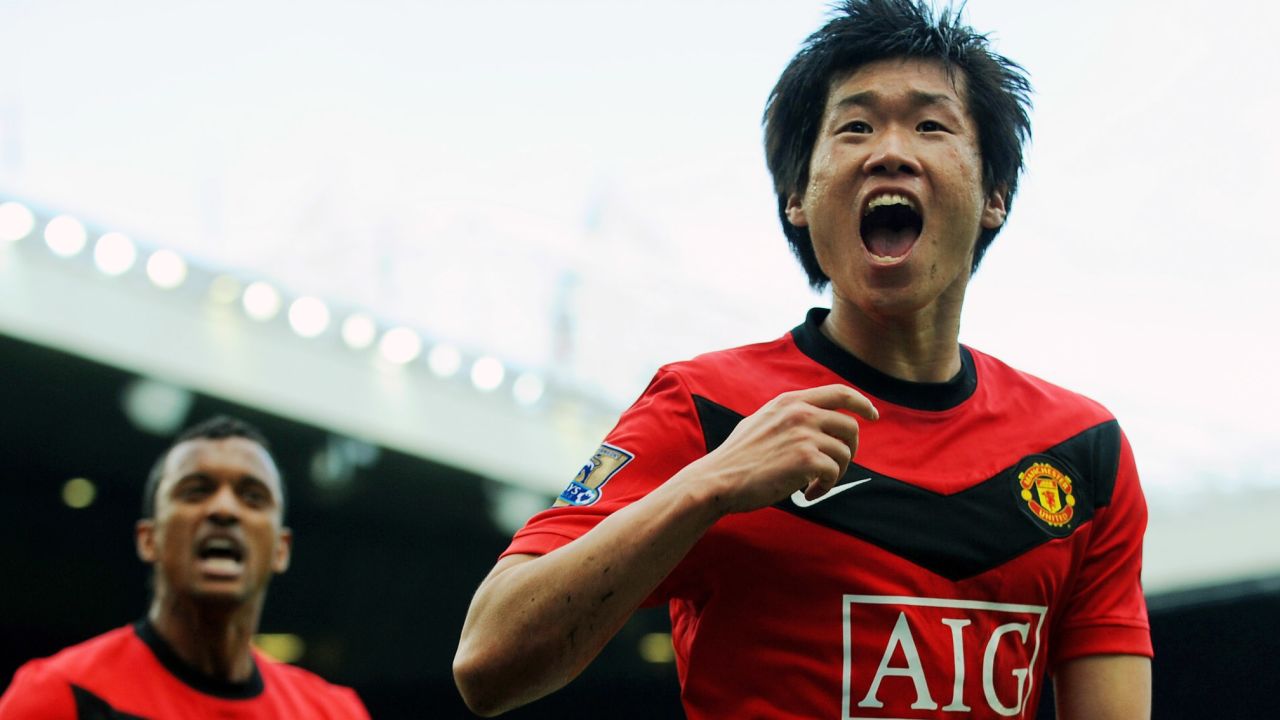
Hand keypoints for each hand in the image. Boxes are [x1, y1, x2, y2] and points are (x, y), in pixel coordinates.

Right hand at [693, 384, 877, 514]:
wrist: (718, 479)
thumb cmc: (737, 458)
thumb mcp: (761, 421)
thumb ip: (788, 416)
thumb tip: (812, 417)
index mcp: (790, 401)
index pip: (839, 392)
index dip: (862, 403)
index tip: (873, 415)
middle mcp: (800, 412)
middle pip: (850, 426)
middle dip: (850, 450)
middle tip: (835, 468)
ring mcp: (804, 434)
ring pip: (845, 452)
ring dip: (836, 474)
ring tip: (815, 485)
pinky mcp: (805, 459)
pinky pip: (834, 473)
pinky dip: (826, 487)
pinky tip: (808, 494)